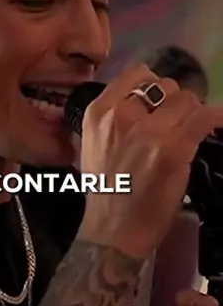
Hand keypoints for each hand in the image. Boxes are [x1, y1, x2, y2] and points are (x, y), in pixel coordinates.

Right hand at [77, 63, 222, 260]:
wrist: (112, 231)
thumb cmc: (105, 193)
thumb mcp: (94, 145)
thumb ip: (115, 121)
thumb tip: (149, 106)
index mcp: (99, 112)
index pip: (137, 75)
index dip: (154, 88)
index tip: (160, 106)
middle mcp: (123, 114)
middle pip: (165, 86)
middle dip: (174, 104)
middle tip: (175, 128)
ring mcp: (150, 130)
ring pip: (188, 100)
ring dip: (193, 114)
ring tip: (190, 135)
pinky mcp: (175, 148)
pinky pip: (207, 117)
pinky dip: (219, 118)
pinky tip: (221, 123)